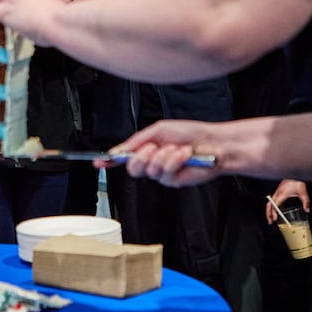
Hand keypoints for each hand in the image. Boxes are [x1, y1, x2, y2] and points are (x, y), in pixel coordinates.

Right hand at [103, 119, 219, 187]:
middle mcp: (152, 162)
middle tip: (153, 147)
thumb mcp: (159, 130)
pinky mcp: (173, 181)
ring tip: (178, 149)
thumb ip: (136, 140)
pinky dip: (175, 160)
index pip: (123, 156)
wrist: (212, 143)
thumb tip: (119, 149)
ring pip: (150, 170)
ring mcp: (162, 173)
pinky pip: (165, 172)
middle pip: (132, 168)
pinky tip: (184, 155)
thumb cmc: (190, 133)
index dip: (109, 160)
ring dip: (165, 156)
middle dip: (141, 156)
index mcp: (146, 148)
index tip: (99, 162)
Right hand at [265, 179, 309, 223]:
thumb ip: (306, 202)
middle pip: (269, 205)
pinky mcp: (279, 190)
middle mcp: (278, 193)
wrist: (296, 173)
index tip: (275, 218)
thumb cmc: (297, 180)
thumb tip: (307, 210)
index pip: (275, 205)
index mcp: (282, 194)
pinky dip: (274, 206)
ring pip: (270, 202)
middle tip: (270, 221)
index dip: (274, 212)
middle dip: (268, 213)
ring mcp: (278, 191)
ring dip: (270, 210)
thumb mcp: (303, 192)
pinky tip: (278, 210)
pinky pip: (274, 200)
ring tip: (272, 218)